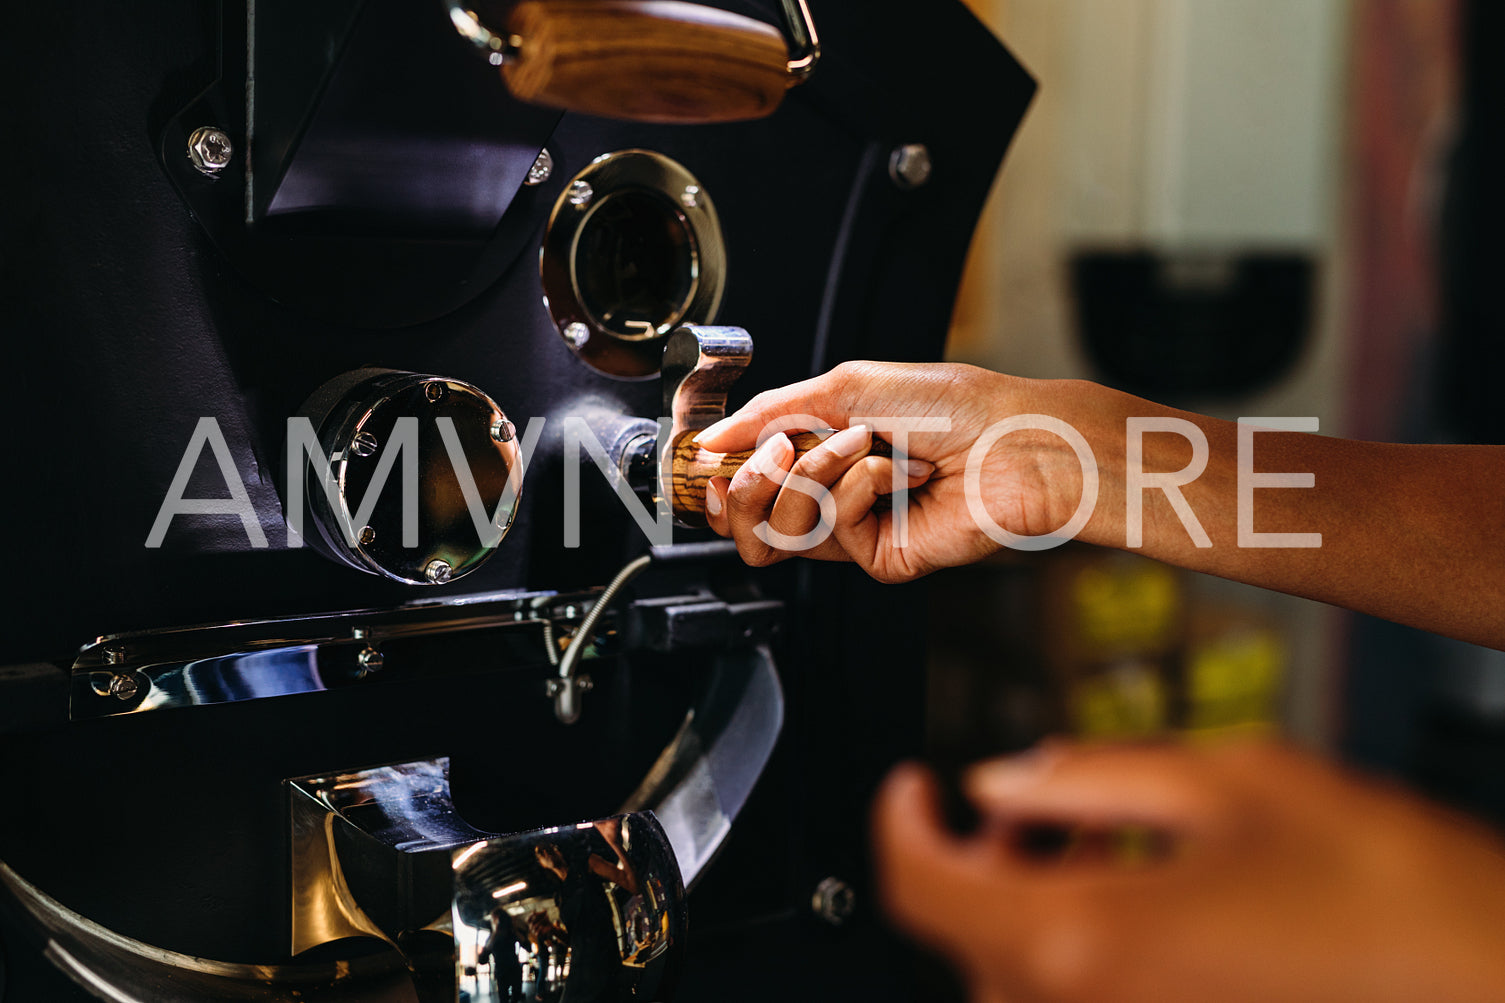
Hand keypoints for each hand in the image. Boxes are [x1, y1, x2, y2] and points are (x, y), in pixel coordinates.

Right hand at [695, 361, 1096, 582]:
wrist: (1011, 438)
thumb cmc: (951, 406)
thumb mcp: (844, 387)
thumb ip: (769, 413)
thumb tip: (708, 440)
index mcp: (823, 454)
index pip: (747, 483)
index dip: (719, 476)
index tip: (709, 458)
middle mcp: (834, 496)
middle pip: (748, 519)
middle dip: (751, 480)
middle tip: (780, 451)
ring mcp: (855, 532)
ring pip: (782, 525)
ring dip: (818, 468)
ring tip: (865, 445)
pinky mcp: (877, 558)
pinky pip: (830, 528)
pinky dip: (859, 486)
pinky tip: (901, 474)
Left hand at [873, 740, 1504, 1002]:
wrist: (1501, 978)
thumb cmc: (1390, 889)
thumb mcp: (1230, 782)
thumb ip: (1092, 777)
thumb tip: (1005, 776)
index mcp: (1087, 939)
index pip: (921, 889)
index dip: (898, 825)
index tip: (908, 786)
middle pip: (968, 938)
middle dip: (977, 861)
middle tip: (1018, 807)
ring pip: (1024, 975)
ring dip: (1030, 905)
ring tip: (1093, 842)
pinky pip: (1088, 1000)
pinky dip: (1084, 947)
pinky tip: (1142, 895)